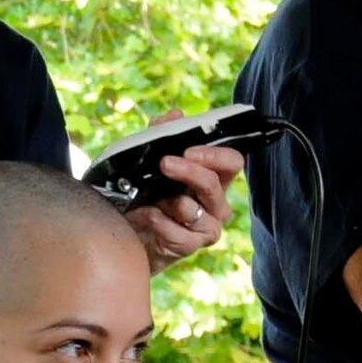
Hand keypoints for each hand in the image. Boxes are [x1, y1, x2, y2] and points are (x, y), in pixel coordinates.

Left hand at [126, 110, 243, 272]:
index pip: (232, 162)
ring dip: (168, 201)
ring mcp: (206, 227)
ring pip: (194, 211)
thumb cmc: (146, 194)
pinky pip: (179, 235)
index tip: (189, 150)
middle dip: (189, 172)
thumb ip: (161, 135)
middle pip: (214, 185)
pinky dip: (158, 223)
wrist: (129, 232)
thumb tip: (174, 116)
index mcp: (213, 178)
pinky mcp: (190, 246)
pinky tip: (144, 216)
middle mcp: (215, 203)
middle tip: (165, 163)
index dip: (215, 155)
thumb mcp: (149, 161)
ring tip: (148, 197)